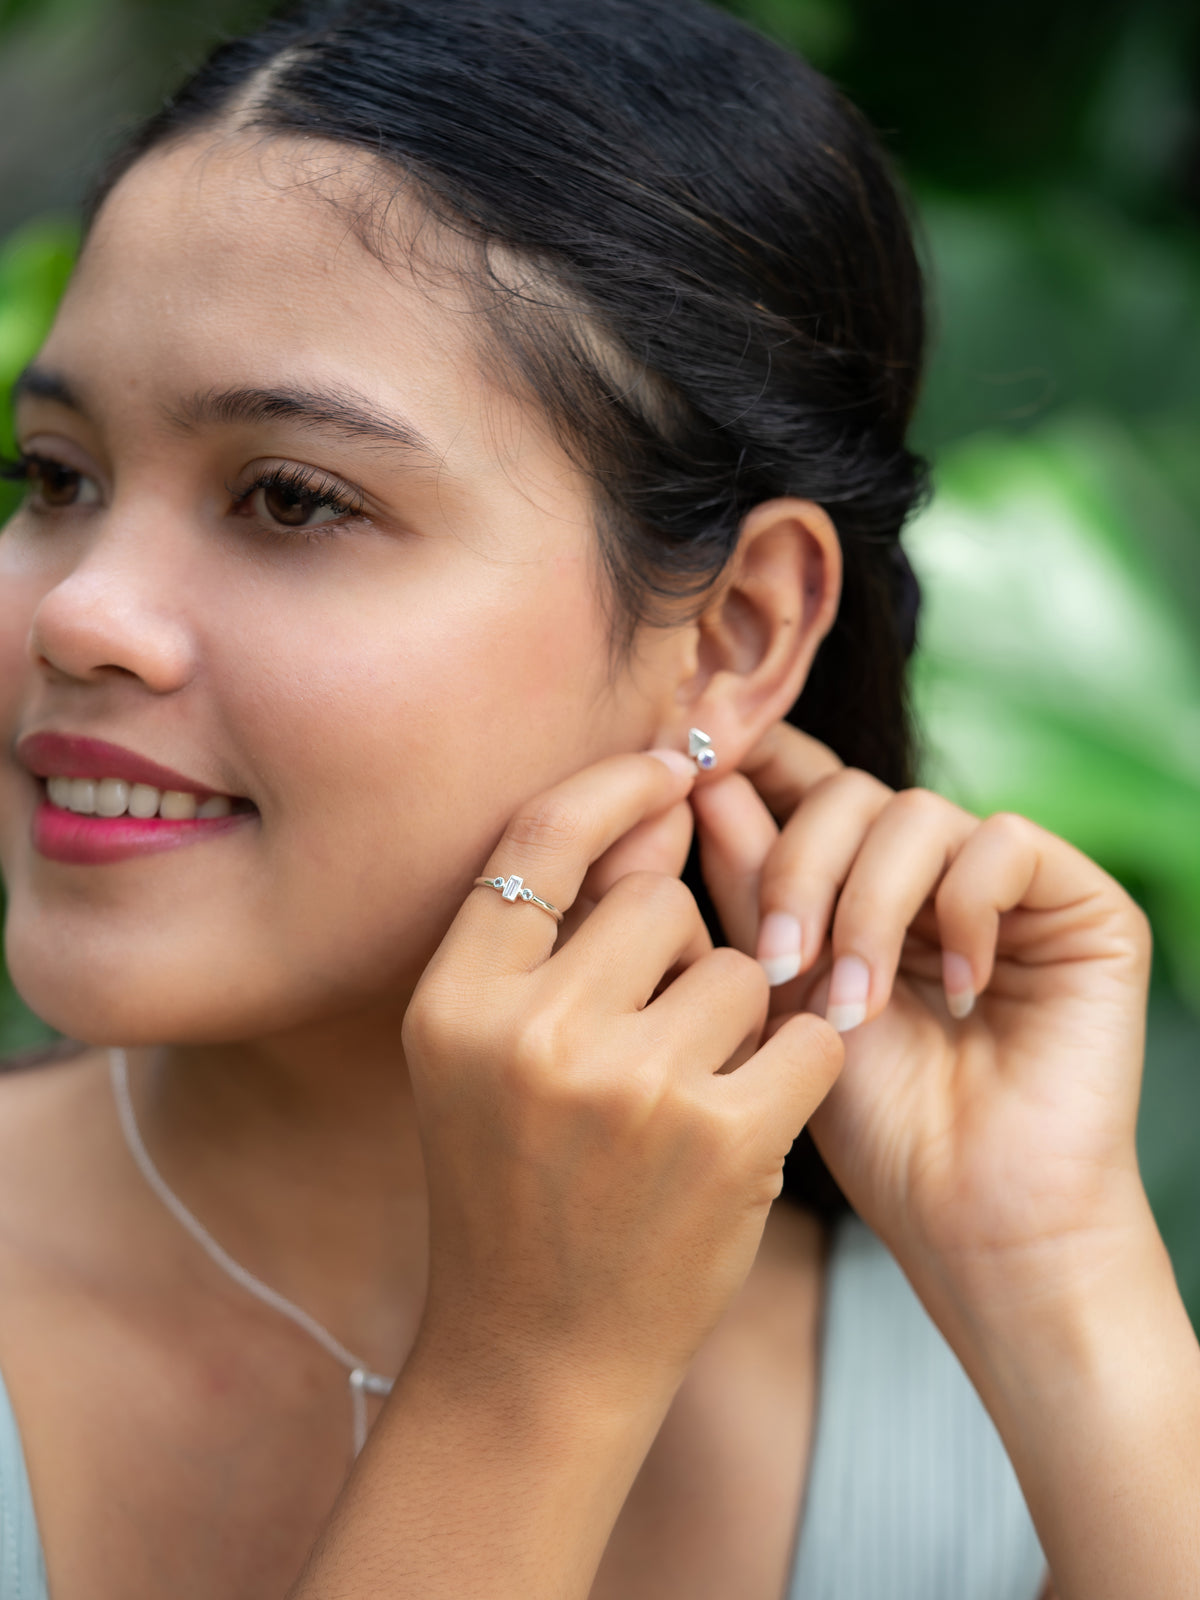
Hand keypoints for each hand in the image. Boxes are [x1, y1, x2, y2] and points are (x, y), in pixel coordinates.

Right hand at [402, 750, 842, 1403]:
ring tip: (684, 1101)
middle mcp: (531, 1034)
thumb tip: (659, 810)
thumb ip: (553, 936)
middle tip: (650, 1041)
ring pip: (735, 969)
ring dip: (734, 1021)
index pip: (540, 839)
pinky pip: (804, 1034)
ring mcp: (629, 1086)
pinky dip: (797, 1064)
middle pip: (656, 902)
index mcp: (453, 1003)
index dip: (613, 788)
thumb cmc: (514, 1188)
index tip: (669, 770)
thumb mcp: (486, 1055)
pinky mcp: (724, 1139)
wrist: (538, 1354)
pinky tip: (755, 1115)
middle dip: (674, 953)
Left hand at [690, 723, 1155, 1327]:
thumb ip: (749, 886)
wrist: (974, 1220)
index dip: (753, 763)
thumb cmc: (874, 1127)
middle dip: (797, 870)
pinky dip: (963, 912)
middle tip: (780, 967)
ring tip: (858, 1008)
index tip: (693, 779)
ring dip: (868, 909)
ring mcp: (1008, 884)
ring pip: (914, 811)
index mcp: (859, 883)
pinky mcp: (1082, 903)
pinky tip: (959, 994)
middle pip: (846, 792)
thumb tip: (703, 782)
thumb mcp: (786, 993)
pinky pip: (1003, 844)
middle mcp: (931, 871)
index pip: (805, 780)